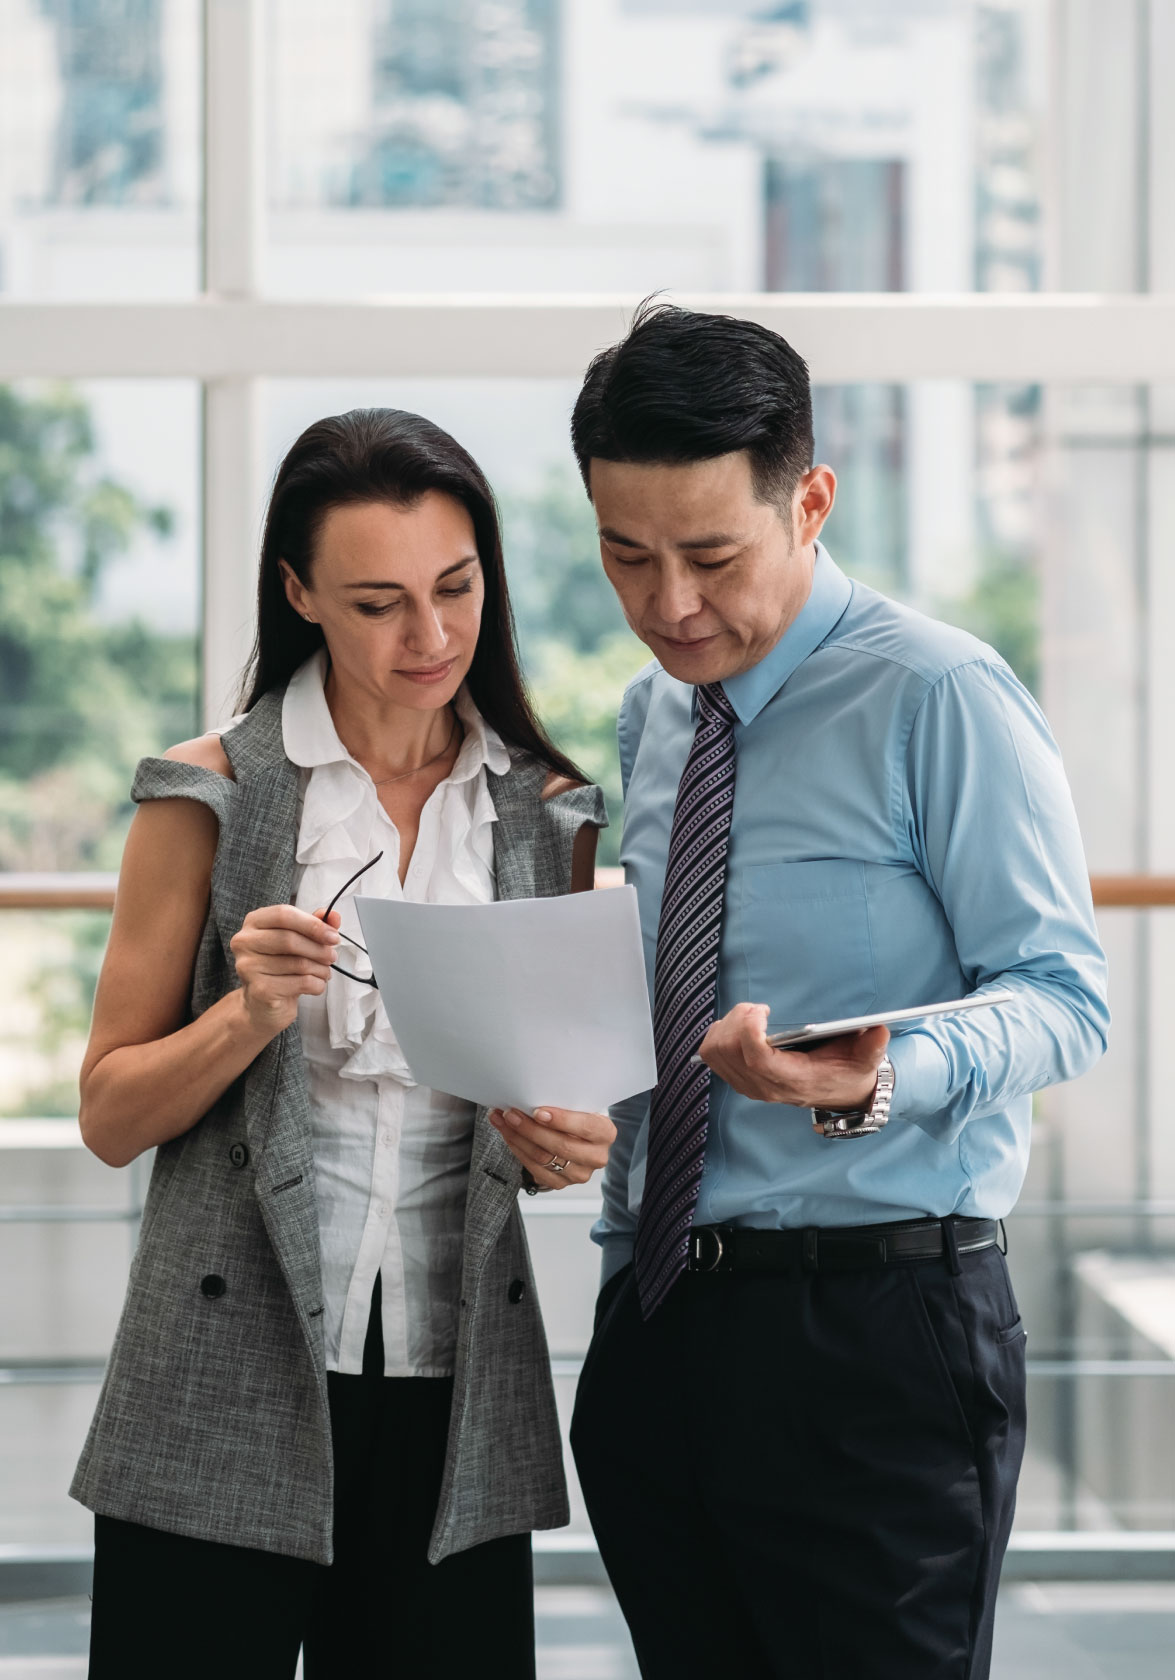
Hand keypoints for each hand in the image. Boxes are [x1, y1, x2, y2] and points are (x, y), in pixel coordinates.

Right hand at [229, 904, 341, 1036]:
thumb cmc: (281, 966)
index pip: (284, 914)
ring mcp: (248, 966)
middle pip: (289, 939)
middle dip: (319, 949)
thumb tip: (334, 916)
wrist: (262, 1002)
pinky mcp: (260, 989)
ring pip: (297, 963)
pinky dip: (316, 984)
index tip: (333, 936)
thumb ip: (315, 925)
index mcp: (254, 922)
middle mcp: (245, 942)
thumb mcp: (298, 940)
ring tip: (325, 972)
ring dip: (320, 969)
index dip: (312, 924)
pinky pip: (300, 983)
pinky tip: (317, 984)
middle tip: (332, 957)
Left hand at [487, 1105, 616, 1190]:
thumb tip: (532, 1094)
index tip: (538, 1111)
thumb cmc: (576, 1116)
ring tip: (502, 1120)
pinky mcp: (560, 1183)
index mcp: (605, 1133)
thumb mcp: (579, 1106)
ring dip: (517, 1138)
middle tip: (510, 1113)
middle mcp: (596, 1157)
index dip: (562, 1120)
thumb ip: (565, 1103)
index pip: (586, 1127)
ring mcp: (579, 1174)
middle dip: (530, 1128)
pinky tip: (507, 1134)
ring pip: (543, 1158)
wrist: (577, 1139)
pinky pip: (533, 1168)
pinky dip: (517, 1149)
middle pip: (560, 1145)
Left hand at [698, 1002, 888, 1115]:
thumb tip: (879, 1029)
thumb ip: (873, 1046)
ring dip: (726, 1026)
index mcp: (793, 1080)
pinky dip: (718, 1036)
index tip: (762, 1010)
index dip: (749, 1030)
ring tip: (749, 1016)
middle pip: (728, 1051)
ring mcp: (750, 1086)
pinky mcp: (740, 1080)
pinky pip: (712, 1057)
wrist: (841, 1093)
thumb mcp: (868, 1059)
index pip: (756, 1059)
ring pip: (715, 1052)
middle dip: (737, 1021)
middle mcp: (766, 1087)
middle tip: (758, 1010)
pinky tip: (738, 1027)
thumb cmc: (850, 1070)